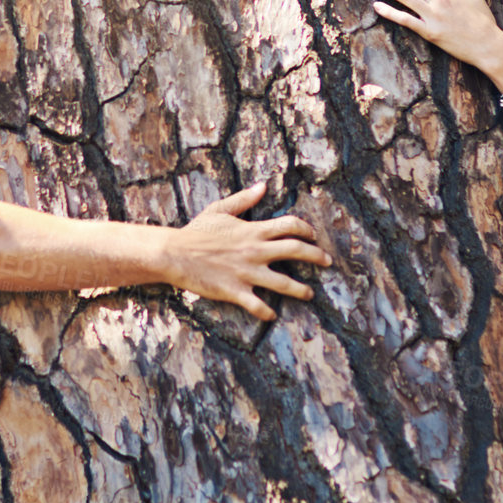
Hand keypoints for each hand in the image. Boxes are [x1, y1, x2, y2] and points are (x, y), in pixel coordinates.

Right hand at [158, 181, 331, 321]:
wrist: (175, 253)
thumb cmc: (196, 231)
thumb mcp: (219, 210)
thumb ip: (243, 199)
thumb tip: (263, 186)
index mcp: (253, 230)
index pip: (289, 225)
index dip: (306, 229)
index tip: (313, 234)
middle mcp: (256, 251)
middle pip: (295, 250)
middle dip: (316, 256)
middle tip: (327, 262)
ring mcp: (248, 272)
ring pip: (284, 283)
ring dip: (301, 290)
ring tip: (310, 294)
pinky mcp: (236, 291)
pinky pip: (258, 305)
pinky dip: (267, 312)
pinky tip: (273, 316)